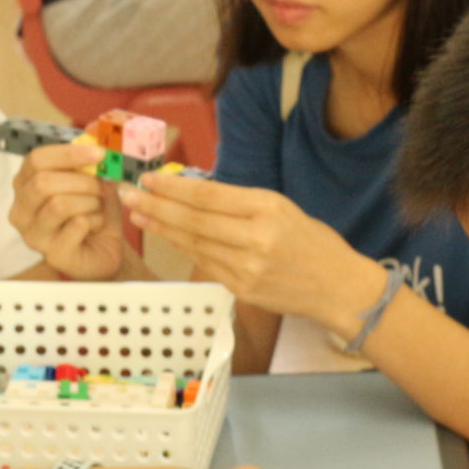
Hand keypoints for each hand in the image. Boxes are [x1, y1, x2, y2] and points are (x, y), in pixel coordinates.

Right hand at [11, 142, 133, 280]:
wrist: (106, 246)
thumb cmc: (94, 210)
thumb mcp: (93, 179)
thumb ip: (89, 158)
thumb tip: (94, 133)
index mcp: (25, 184)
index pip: (35, 160)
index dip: (68, 153)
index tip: (98, 154)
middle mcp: (21, 210)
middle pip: (43, 182)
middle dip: (82, 181)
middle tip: (102, 186)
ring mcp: (33, 235)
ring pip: (59, 204)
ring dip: (90, 201)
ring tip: (98, 207)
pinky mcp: (52, 254)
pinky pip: (76, 226)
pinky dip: (95, 221)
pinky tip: (96, 226)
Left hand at [117, 174, 380, 321]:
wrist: (339, 288)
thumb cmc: (312, 243)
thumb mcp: (282, 209)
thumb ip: (240, 203)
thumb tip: (193, 192)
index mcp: (268, 209)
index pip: (209, 197)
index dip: (173, 188)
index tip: (149, 179)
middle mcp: (256, 238)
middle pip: (194, 220)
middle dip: (157, 206)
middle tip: (130, 194)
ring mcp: (247, 267)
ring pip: (194, 243)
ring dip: (162, 228)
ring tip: (138, 214)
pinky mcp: (242, 289)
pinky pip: (204, 264)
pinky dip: (182, 248)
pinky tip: (165, 236)